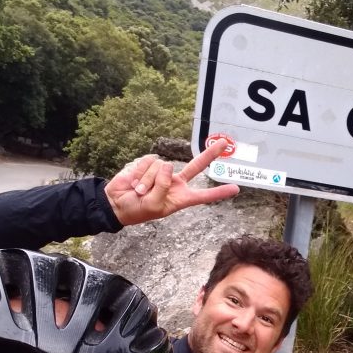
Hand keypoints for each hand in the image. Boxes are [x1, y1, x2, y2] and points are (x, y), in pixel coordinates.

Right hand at [104, 137, 240, 225]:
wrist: (117, 203)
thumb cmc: (137, 209)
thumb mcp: (154, 205)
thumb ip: (163, 186)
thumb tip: (167, 165)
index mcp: (181, 198)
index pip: (203, 195)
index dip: (218, 193)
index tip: (235, 189)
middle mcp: (175, 183)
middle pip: (196, 166)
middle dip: (210, 154)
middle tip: (224, 143)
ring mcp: (163, 173)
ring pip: (163, 167)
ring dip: (148, 180)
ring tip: (140, 191)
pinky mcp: (150, 164)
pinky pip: (150, 162)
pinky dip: (141, 172)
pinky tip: (135, 182)